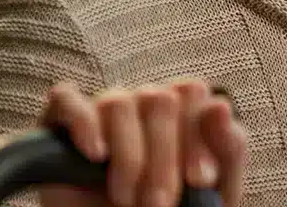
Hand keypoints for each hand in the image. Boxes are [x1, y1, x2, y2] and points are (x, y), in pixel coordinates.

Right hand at [39, 78, 247, 206]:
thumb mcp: (213, 191)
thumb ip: (228, 149)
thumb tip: (220, 106)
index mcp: (180, 110)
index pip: (192, 92)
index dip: (199, 137)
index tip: (200, 182)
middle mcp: (141, 104)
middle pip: (158, 98)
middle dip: (163, 160)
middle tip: (158, 206)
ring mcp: (100, 111)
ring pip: (118, 102)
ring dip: (128, 159)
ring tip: (126, 199)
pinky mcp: (57, 125)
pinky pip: (66, 99)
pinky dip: (83, 124)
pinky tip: (96, 156)